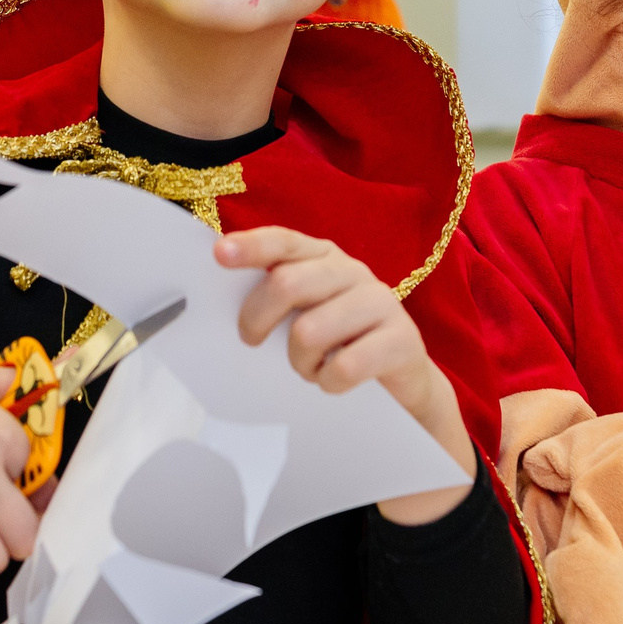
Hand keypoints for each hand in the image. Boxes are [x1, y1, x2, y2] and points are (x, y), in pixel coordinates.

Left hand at [215, 226, 476, 525]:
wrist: (403, 379)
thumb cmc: (339, 342)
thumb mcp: (305, 312)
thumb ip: (275, 295)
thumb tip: (225, 294)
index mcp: (323, 257)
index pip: (284, 242)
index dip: (252, 246)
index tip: (219, 255)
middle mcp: (352, 271)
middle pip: (288, 284)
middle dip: (257, 318)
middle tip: (251, 341)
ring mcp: (381, 302)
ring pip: (310, 331)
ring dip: (299, 362)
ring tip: (309, 368)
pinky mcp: (402, 340)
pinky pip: (346, 366)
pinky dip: (329, 382)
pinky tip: (334, 380)